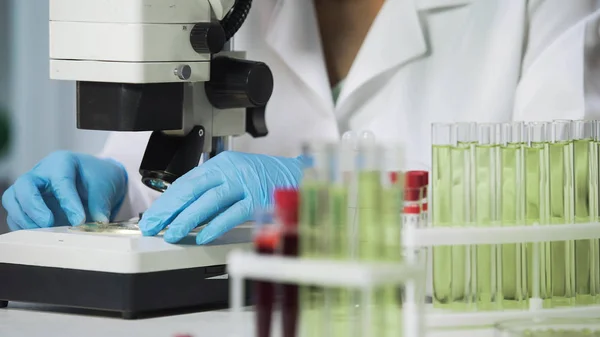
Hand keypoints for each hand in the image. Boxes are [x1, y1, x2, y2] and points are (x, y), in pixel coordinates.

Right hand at [2, 151, 127, 229]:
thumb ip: (101, 204)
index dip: (68, 202)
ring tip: (45, 232)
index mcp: (61, 162)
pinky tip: (39, 235)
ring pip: (12, 200)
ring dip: (25, 219)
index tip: (79, 221)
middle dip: (33, 206)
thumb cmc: (98, 178)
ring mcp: (31, 188)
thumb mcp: (105, 187)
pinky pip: (15, 215)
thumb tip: (100, 222)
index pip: (60, 180)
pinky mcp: (26, 204)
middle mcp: (41, 173)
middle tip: (49, 223)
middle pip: (23, 185)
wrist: (94, 179)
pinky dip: (23, 226)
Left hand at [139, 151, 303, 244]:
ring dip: (188, 218)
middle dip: (170, 209)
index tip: (153, 216)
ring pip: (210, 200)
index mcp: (221, 164)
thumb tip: (184, 211)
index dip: (167, 200)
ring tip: (172, 233)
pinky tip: (202, 236)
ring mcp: (245, 184)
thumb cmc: (265, 178)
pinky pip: (233, 213)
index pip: (186, 182)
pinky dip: (216, 226)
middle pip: (193, 189)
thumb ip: (212, 190)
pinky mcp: (258, 199)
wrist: (296, 175)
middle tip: (153, 226)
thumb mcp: (234, 176)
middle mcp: (230, 170)